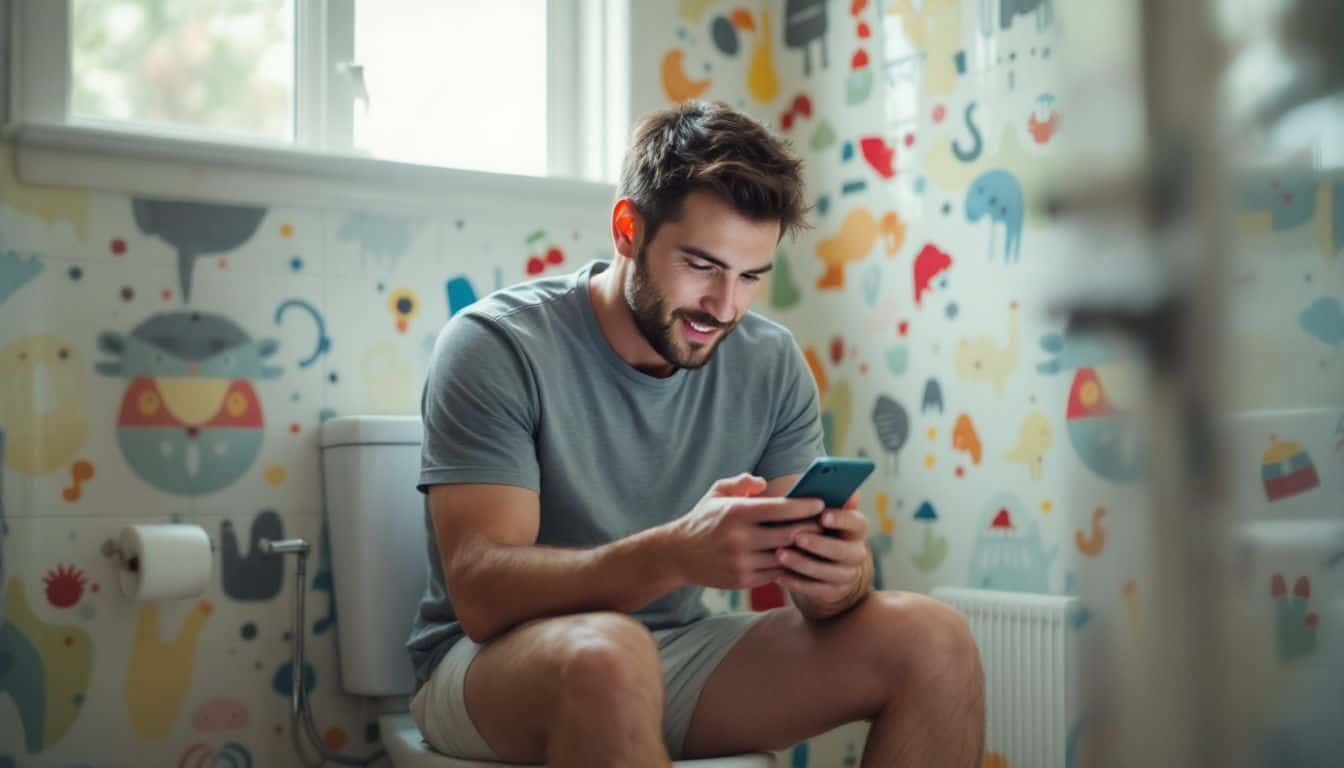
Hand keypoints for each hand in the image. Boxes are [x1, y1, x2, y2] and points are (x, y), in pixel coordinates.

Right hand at [667, 473, 825, 590]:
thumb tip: (765, 482)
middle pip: (789, 534)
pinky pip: (776, 573)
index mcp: (736, 513)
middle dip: (812, 528)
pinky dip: (790, 565)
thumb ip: (742, 482)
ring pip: (786, 557)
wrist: (677, 555)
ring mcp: (742, 562)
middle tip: (829, 522)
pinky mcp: (743, 580)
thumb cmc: (703, 519)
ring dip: (805, 550)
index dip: (804, 506)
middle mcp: (740, 538)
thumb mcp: (717, 493)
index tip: (821, 502)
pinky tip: (802, 558)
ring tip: (821, 541)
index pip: (779, 508)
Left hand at [775, 492, 870, 612]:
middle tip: (796, 536)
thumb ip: (823, 498)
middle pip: (843, 550)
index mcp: (856, 529)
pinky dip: (796, 582)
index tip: (823, 515)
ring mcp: (847, 574)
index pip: (857, 522)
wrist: (823, 563)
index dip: (842, 519)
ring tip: (780, 555)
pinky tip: (778, 575)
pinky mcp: (833, 592)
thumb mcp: (820, 512)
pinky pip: (815, 590)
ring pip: (827, 572)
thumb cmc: (816, 528)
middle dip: (819, 543)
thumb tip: (835, 486)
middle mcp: (857, 552)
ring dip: (803, 563)